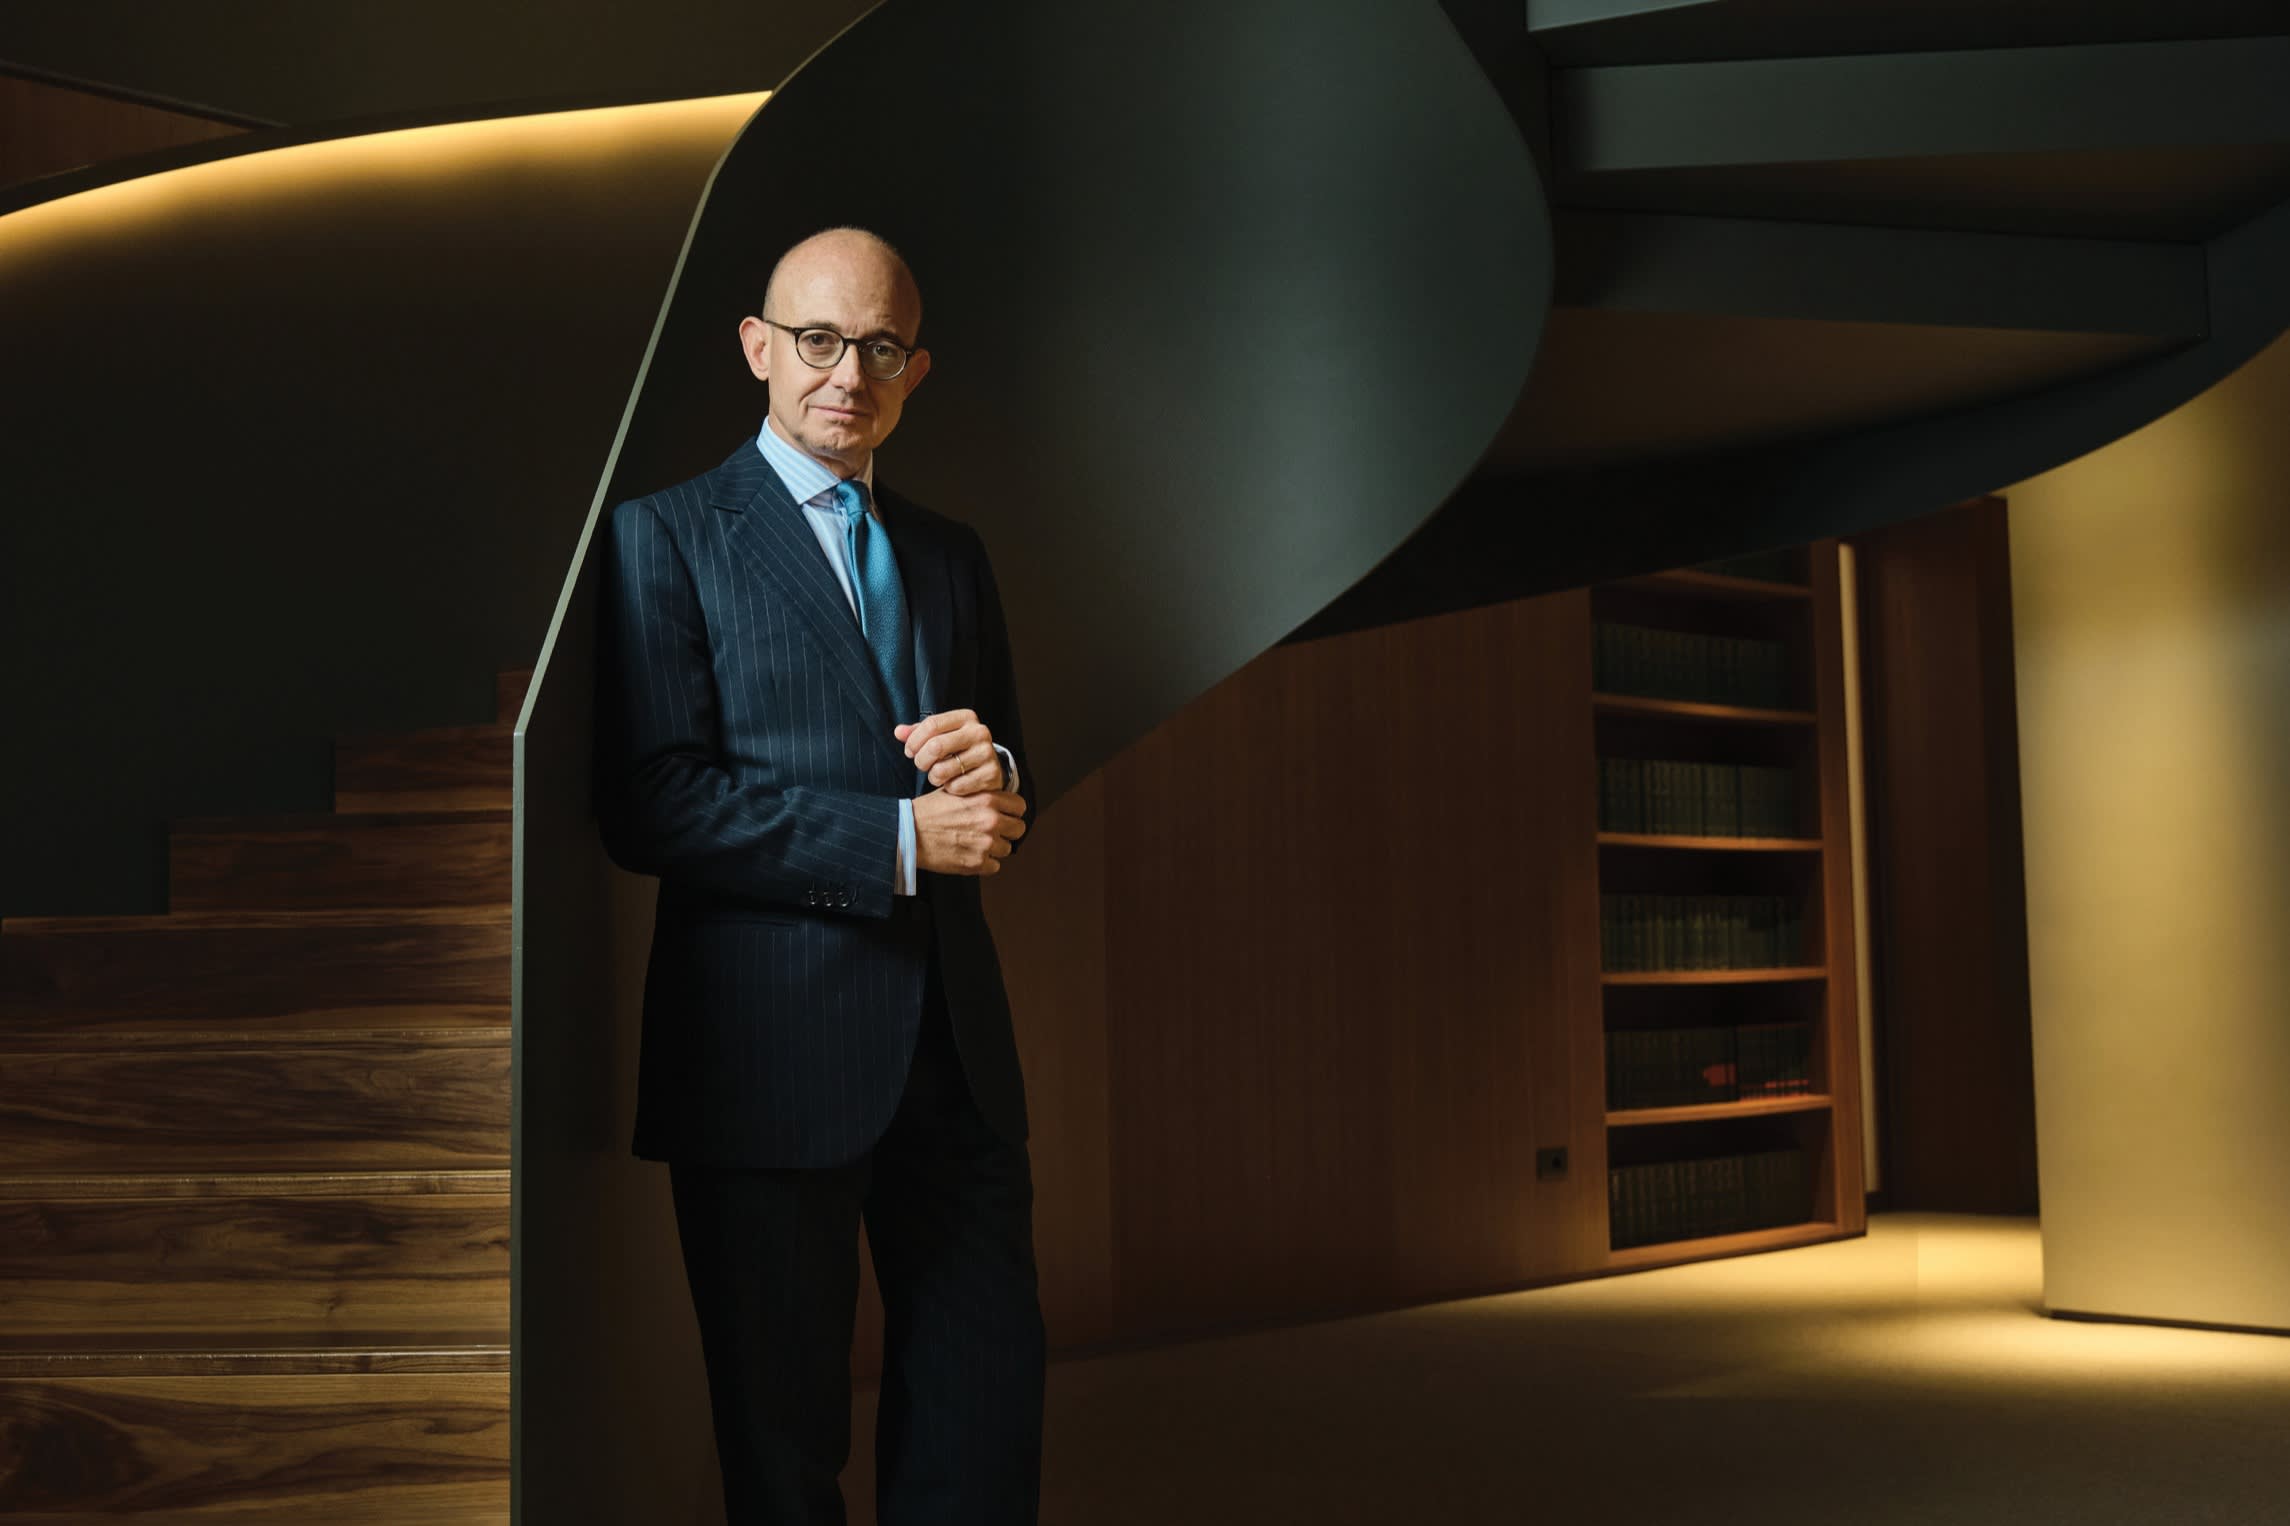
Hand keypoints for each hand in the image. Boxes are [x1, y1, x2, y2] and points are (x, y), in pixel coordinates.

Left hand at [896, 709, 1002, 795]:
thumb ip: (917, 733)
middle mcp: (979, 732)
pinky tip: (953, 782)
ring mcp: (987, 754)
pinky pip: (956, 786)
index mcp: (966, 717)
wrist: (989, 766)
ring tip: (937, 775)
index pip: (931, 724)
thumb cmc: (958, 748)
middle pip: (936, 746)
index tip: (909, 751)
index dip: (914, 740)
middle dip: (921, 760)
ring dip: (933, 777)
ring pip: (942, 770)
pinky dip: (949, 788)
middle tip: (921, 765)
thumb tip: (898, 732)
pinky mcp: (990, 775)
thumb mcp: (941, 735)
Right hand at [912, 786, 1027, 875]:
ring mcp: (986, 843)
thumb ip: (979, 795)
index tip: (1006, 816)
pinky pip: (995, 866)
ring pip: (1007, 849)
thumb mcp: (955, 791)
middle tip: (994, 833)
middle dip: (1008, 831)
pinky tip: (971, 855)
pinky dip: (985, 864)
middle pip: (1019, 829)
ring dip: (995, 849)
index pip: (1020, 807)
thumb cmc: (928, 811)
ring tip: (976, 845)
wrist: (908, 833)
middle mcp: (991, 820)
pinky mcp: (977, 863)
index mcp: (987, 799)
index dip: (1013, 812)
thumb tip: (995, 799)